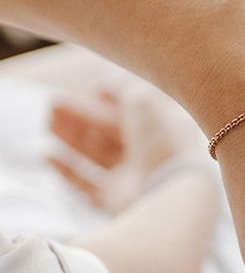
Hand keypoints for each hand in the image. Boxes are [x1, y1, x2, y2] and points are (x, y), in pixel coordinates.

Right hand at [49, 80, 204, 210]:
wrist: (170, 193)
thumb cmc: (162, 142)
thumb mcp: (143, 102)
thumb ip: (122, 85)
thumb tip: (106, 70)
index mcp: (166, 128)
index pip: (134, 109)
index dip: (111, 98)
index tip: (93, 88)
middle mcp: (151, 153)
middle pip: (111, 131)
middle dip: (82, 115)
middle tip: (52, 103)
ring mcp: (135, 178)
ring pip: (98, 155)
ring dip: (73, 138)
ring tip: (49, 123)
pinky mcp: (118, 201)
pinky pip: (89, 185)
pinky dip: (68, 171)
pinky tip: (47, 154)